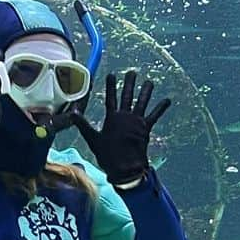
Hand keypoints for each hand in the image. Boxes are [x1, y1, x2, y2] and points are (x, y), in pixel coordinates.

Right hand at [65, 70, 170, 185]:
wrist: (126, 167)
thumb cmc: (108, 155)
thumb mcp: (93, 140)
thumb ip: (83, 125)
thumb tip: (72, 113)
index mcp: (112, 118)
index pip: (110, 98)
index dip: (110, 86)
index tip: (112, 75)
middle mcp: (125, 116)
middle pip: (127, 96)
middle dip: (129, 83)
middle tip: (132, 72)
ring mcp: (137, 122)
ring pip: (142, 102)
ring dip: (146, 91)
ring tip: (150, 82)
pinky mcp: (146, 128)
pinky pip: (155, 115)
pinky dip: (161, 108)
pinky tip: (167, 100)